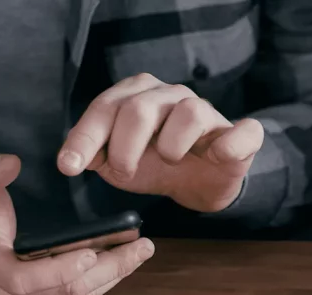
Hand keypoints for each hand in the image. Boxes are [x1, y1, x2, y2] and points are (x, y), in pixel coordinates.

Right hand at [0, 150, 154, 294]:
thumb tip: (10, 163)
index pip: (23, 281)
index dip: (59, 271)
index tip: (92, 252)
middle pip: (64, 294)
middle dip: (107, 271)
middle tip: (140, 247)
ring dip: (111, 279)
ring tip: (139, 253)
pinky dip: (100, 287)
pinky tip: (120, 266)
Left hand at [56, 73, 264, 212]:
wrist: (200, 182)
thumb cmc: (157, 165)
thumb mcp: (118, 163)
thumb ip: (96, 155)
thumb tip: (77, 158)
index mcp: (137, 95)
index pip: (105, 108)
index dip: (85, 138)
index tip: (69, 167)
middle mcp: (171, 95)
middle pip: (140, 109)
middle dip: (124, 148)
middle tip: (125, 171)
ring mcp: (207, 111)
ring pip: (189, 113)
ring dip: (170, 147)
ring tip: (169, 160)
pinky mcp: (240, 135)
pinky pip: (242, 131)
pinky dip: (229, 144)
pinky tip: (215, 155)